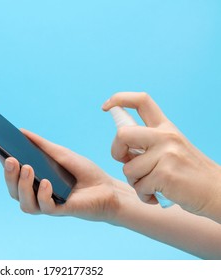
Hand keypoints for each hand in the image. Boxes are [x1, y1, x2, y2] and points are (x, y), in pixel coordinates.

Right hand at [0, 128, 137, 223]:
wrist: (108, 188)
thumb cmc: (84, 172)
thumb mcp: (61, 154)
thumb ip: (42, 145)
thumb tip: (20, 131)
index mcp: (34, 180)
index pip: (13, 173)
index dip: (2, 162)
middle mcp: (36, 194)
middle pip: (14, 189)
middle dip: (9, 175)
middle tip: (11, 158)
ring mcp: (47, 204)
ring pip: (24, 202)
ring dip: (22, 186)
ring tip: (27, 168)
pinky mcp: (60, 211)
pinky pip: (44, 208)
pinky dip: (43, 195)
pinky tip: (46, 182)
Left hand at [102, 92, 220, 220]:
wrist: (217, 193)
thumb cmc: (188, 174)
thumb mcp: (171, 149)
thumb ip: (148, 144)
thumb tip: (120, 146)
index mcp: (166, 127)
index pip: (141, 101)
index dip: (119, 98)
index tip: (105, 106)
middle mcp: (166, 136)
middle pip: (122, 134)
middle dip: (116, 151)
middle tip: (126, 162)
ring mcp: (167, 154)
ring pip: (128, 169)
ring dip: (135, 182)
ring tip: (152, 185)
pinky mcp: (166, 174)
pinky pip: (139, 187)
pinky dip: (145, 196)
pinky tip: (158, 195)